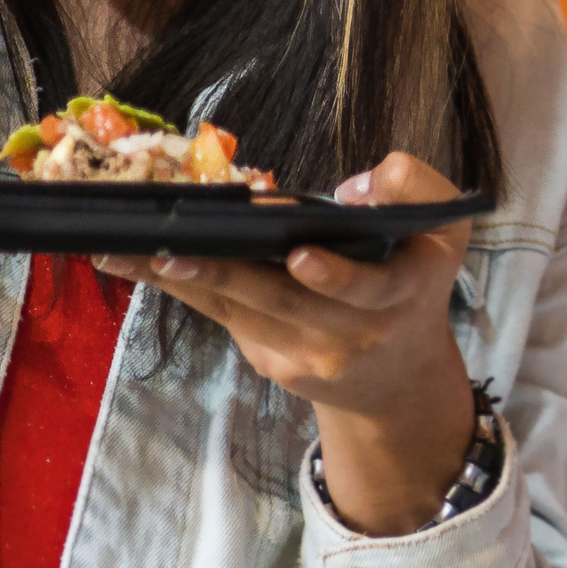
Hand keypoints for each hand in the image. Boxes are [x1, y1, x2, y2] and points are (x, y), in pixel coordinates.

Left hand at [99, 153, 477, 534]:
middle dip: (226, 274)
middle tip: (173, 250)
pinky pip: (224, 316)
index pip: (369, 288)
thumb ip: (414, 187)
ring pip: (237, 309)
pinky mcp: (271, 362)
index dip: (334, 276)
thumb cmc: (415, 279)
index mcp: (403, 293)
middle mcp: (353, 332)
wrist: (398, 379)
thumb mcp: (443, 230)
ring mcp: (307, 354)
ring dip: (178, 278)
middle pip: (283, 302)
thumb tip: (349, 190)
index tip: (300, 256)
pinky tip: (137, 263)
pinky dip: (181, 286)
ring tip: (123, 252)